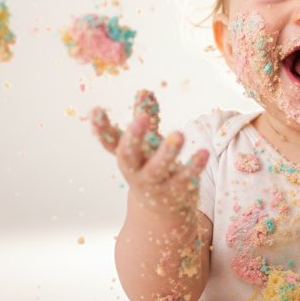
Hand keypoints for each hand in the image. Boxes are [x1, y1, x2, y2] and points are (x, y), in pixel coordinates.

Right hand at [91, 89, 208, 216]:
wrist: (161, 209)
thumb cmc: (150, 166)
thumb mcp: (145, 144)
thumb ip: (145, 117)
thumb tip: (143, 91)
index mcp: (127, 156)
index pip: (109, 142)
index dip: (101, 128)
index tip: (96, 109)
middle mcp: (136, 171)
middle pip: (128, 156)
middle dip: (134, 137)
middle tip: (142, 119)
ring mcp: (155, 184)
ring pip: (157, 169)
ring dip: (167, 153)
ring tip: (179, 133)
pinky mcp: (176, 191)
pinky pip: (185, 178)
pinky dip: (193, 166)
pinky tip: (203, 152)